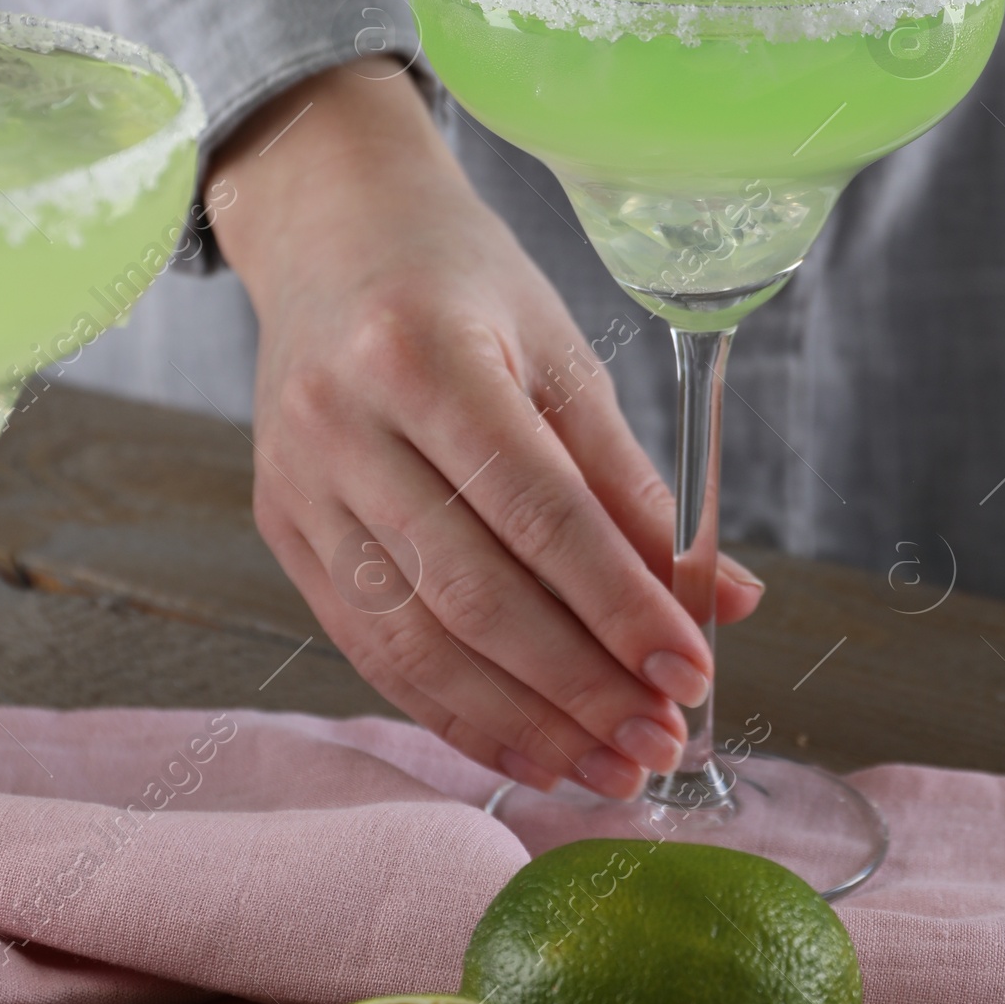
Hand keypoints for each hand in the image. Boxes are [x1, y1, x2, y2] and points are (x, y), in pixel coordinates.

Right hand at [208, 65, 762, 795]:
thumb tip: (723, 602)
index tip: (690, 671)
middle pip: (472, 593)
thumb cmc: (463, 286)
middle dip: (580, 686)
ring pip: (414, 642)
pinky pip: (371, 649)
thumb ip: (633, 484)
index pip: (537, 510)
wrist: (329, 235)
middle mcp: (341, 424)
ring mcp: (298, 484)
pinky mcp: (281, 530)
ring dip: (523, 722)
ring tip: (609, 768)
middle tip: (661, 742)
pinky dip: (456, 712)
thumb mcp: (562, 353)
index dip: (619, 603)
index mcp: (421, 354)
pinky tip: (530, 749)